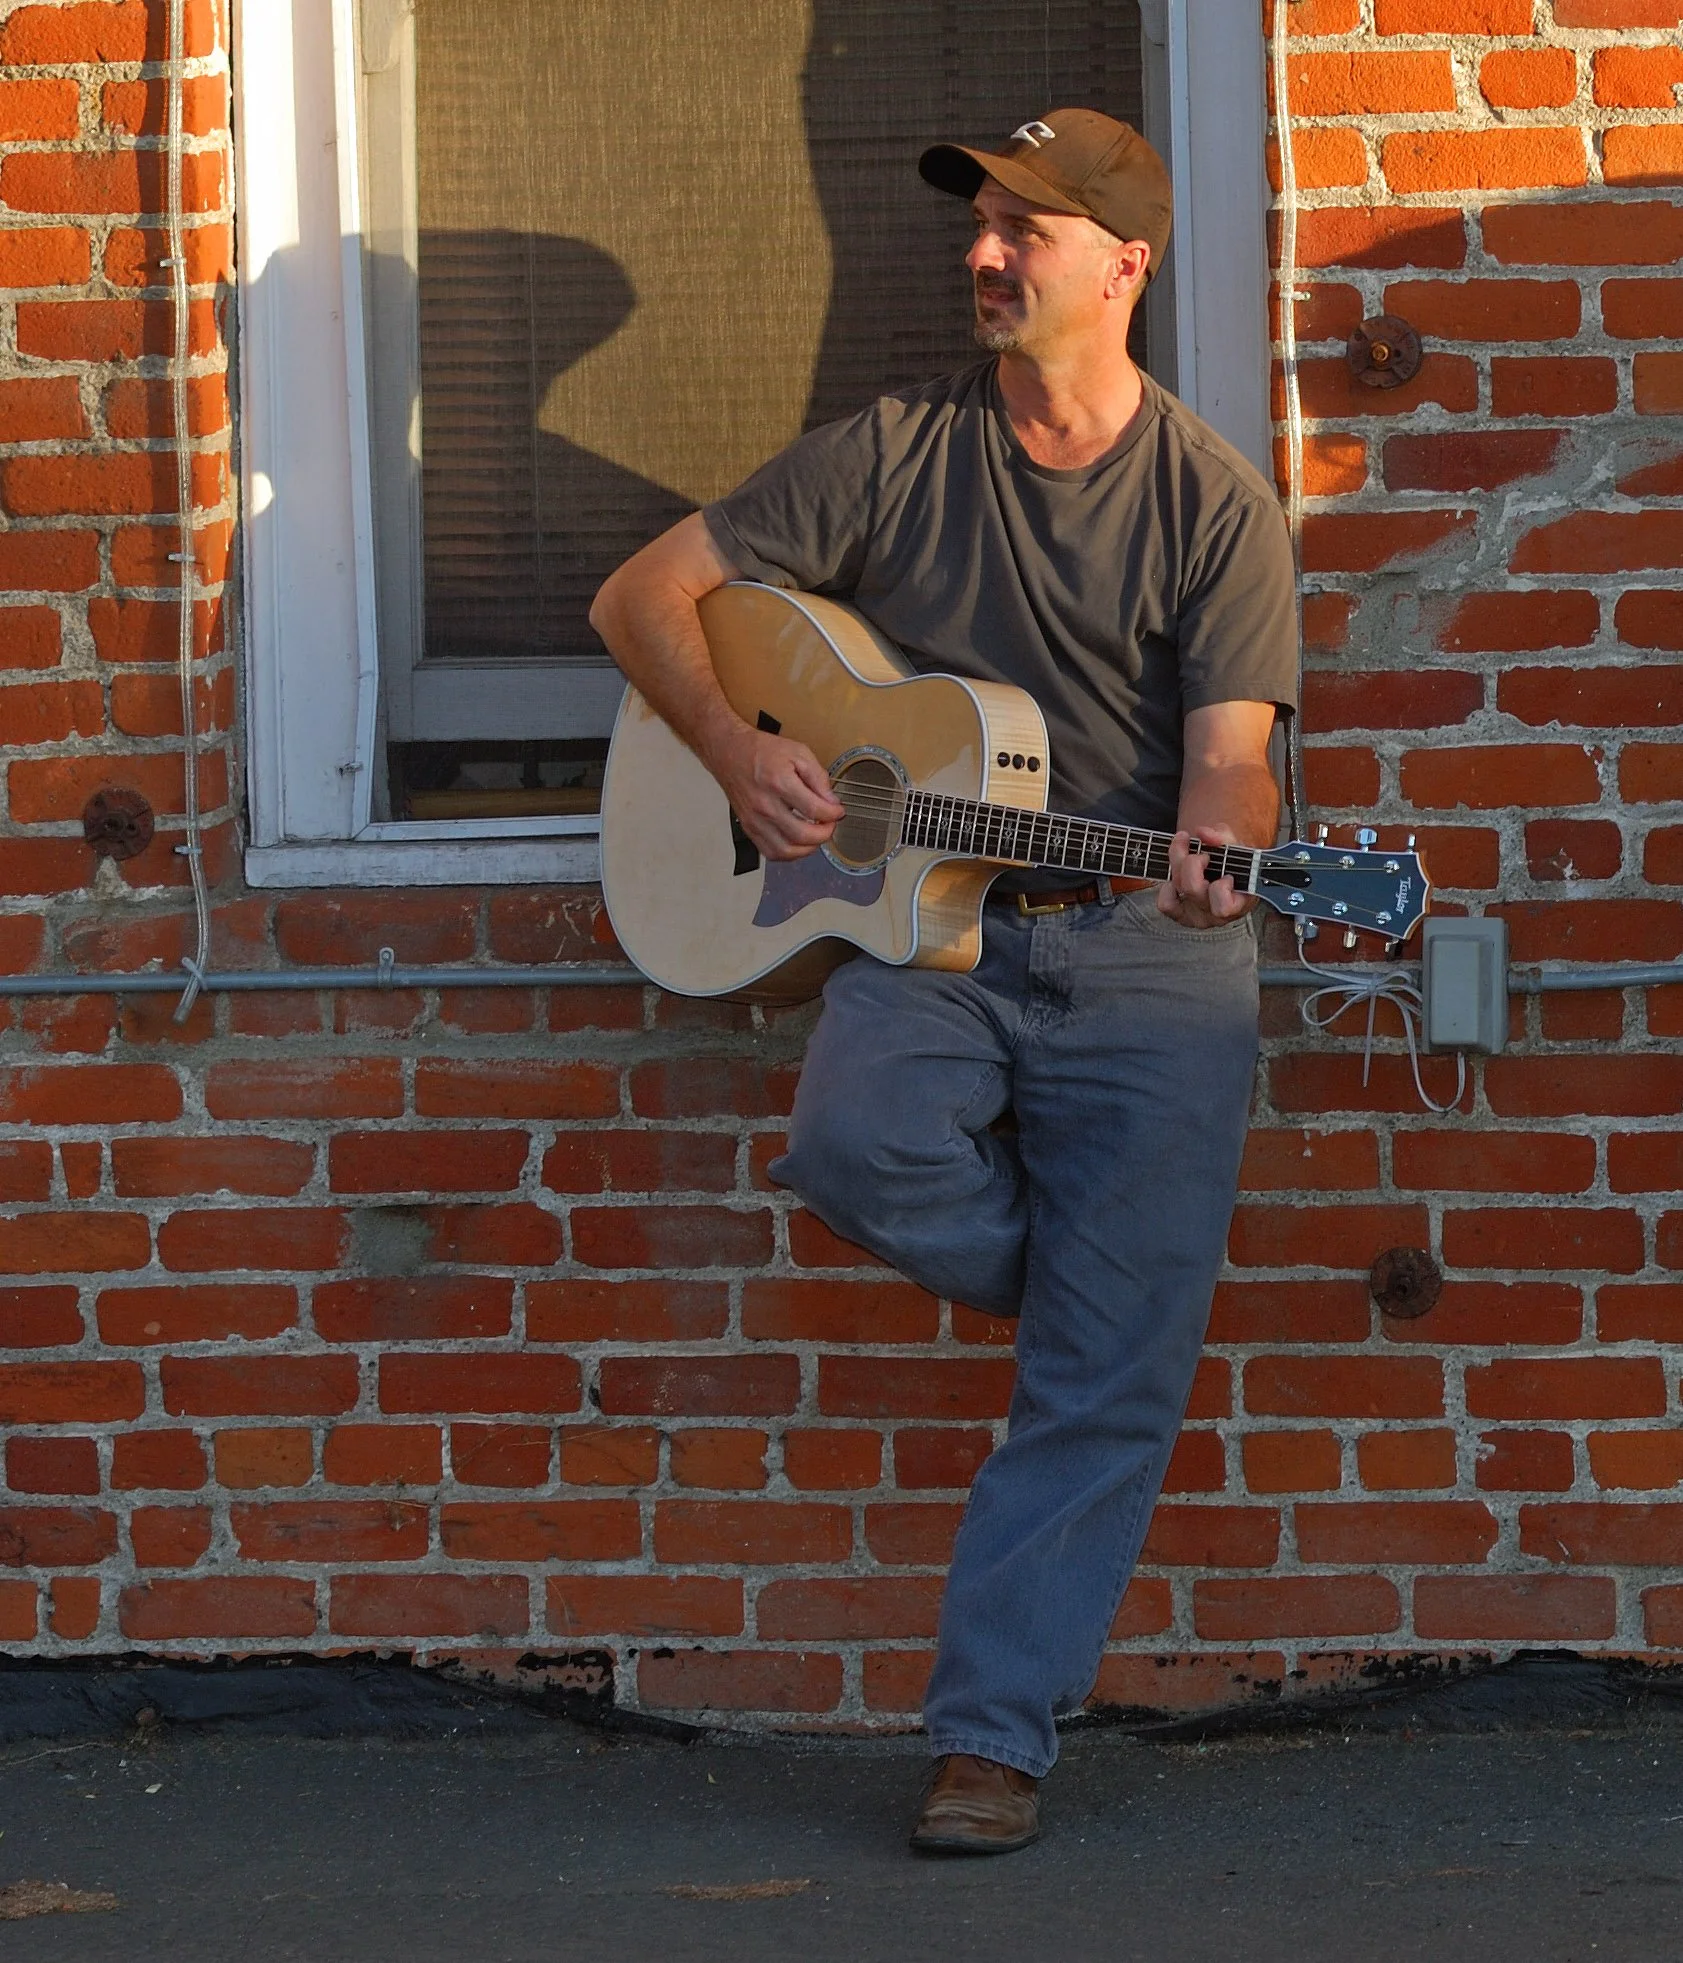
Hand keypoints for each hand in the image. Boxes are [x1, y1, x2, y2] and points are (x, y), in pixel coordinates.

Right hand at [710, 725, 845, 860]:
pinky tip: (798, 843)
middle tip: (830, 825)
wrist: (729, 752)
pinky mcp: (748, 827)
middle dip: (824, 833)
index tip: (838, 811)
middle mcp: (765, 804)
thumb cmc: (761, 751)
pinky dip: (789, 853)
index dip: (833, 814)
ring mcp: (755, 819)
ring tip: (816, 836)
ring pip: (786, 850)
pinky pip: (771, 852)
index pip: (815, 809)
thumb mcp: (798, 752)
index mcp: (779, 782)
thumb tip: (831, 801)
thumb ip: (818, 777)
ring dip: (808, 848)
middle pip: (802, 834)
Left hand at [1157, 826, 1254, 928]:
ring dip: (1179, 865)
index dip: (1221, 887)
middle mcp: (1215, 915)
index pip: (1223, 906)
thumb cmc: (1236, 864)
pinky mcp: (1180, 915)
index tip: (1227, 875)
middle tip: (1204, 855)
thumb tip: (1203, 833)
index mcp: (1237, 904)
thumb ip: (1223, 837)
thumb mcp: (1236, 847)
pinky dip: (1167, 888)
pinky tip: (1178, 876)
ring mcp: (1196, 916)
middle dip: (1194, 862)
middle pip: (1192, 888)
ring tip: (1188, 855)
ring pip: (1178, 888)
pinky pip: (1165, 904)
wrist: (1227, 873)